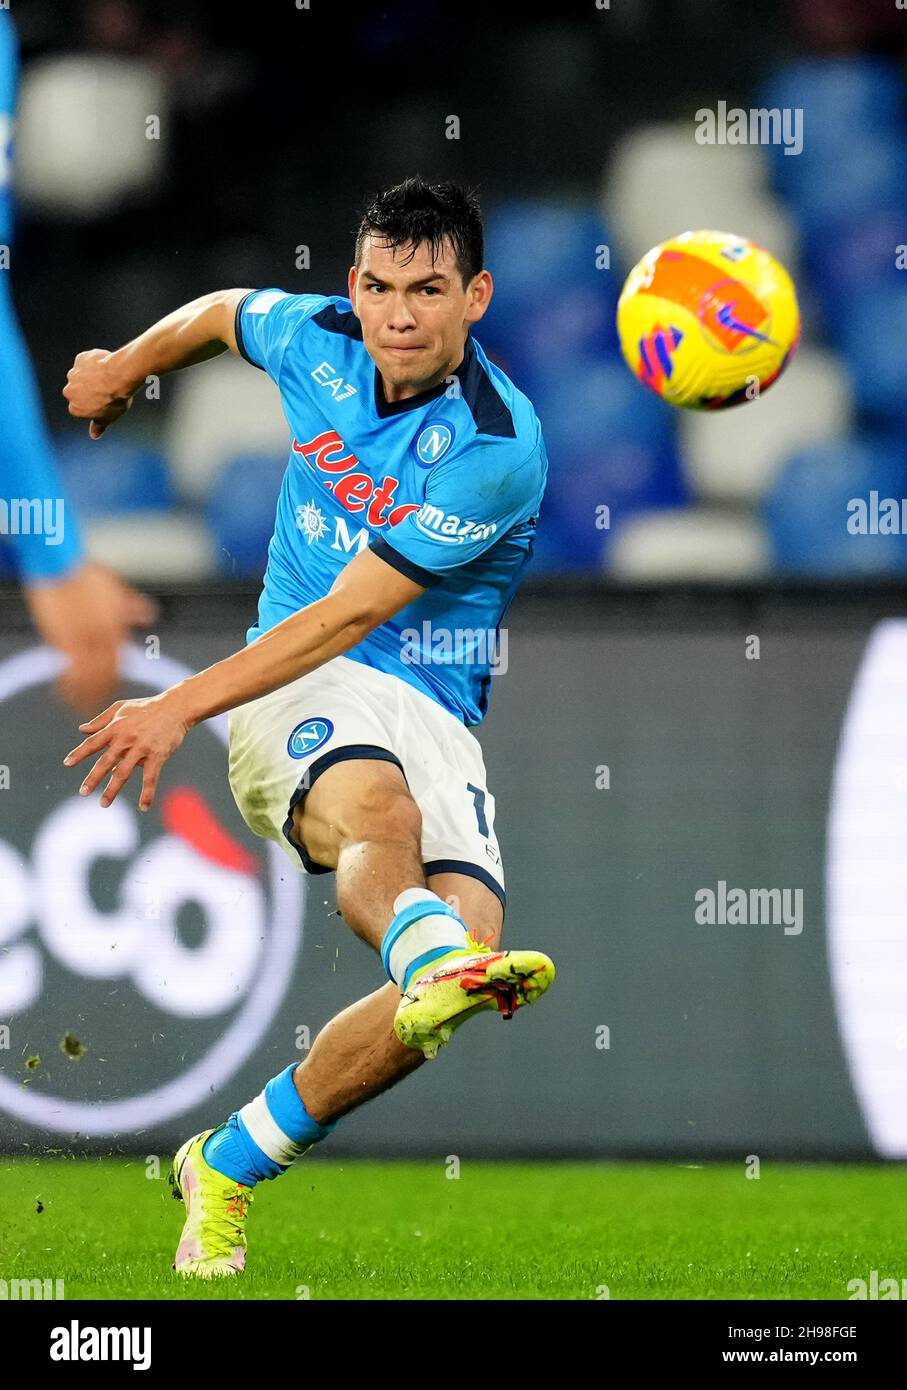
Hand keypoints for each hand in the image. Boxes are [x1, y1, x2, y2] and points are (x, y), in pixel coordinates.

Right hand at [24, 562, 156, 713]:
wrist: (62, 564)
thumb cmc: (87, 574)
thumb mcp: (116, 589)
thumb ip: (132, 606)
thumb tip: (150, 614)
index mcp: (117, 627)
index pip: (119, 660)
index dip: (113, 676)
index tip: (109, 687)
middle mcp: (104, 638)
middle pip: (107, 674)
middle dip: (102, 691)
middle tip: (98, 706)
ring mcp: (85, 641)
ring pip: (89, 678)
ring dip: (86, 695)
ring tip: (81, 708)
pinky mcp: (65, 642)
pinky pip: (70, 672)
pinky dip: (68, 686)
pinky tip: (65, 695)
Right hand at [62, 348, 134, 438]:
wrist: (118, 377)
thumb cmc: (114, 400)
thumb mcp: (108, 418)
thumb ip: (98, 426)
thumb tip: (94, 435)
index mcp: (74, 408)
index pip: (81, 407)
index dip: (93, 404)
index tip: (104, 402)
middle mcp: (69, 391)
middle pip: (79, 390)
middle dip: (90, 389)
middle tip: (107, 389)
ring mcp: (73, 374)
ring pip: (82, 375)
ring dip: (92, 375)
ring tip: (108, 377)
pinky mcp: (80, 359)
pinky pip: (86, 361)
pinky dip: (94, 362)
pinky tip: (105, 366)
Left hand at [63, 690, 191, 810]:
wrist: (176, 707)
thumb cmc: (147, 707)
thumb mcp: (121, 708)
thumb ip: (101, 720)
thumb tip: (82, 729)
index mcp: (116, 727)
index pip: (93, 742)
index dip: (80, 753)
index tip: (67, 763)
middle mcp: (126, 738)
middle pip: (105, 761)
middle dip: (93, 778)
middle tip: (83, 792)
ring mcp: (142, 748)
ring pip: (123, 772)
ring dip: (112, 789)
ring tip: (103, 803)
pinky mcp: (158, 755)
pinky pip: (151, 777)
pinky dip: (147, 793)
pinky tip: (144, 807)